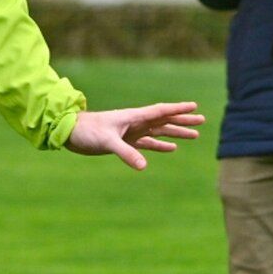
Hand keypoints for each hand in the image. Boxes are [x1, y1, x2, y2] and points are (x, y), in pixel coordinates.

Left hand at [64, 102, 203, 169]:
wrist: (70, 132)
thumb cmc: (86, 131)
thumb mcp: (107, 142)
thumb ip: (126, 153)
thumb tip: (144, 167)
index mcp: (133, 117)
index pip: (161, 111)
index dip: (178, 109)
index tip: (195, 106)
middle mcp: (135, 122)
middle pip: (165, 120)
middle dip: (183, 120)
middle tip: (202, 120)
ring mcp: (131, 132)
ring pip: (159, 131)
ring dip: (175, 132)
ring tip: (194, 135)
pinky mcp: (125, 141)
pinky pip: (148, 142)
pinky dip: (160, 144)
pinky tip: (171, 148)